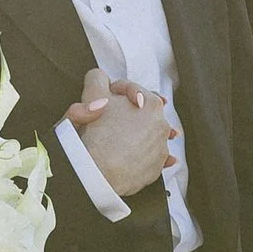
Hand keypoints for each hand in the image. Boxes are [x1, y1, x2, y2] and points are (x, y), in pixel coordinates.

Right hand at [66, 66, 173, 198]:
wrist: (97, 174)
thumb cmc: (95, 136)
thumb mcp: (90, 96)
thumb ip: (97, 79)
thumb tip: (100, 77)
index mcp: (151, 103)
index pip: (131, 89)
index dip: (114, 90)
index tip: (104, 97)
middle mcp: (162, 125)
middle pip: (143, 111)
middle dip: (128, 112)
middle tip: (111, 118)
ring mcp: (161, 148)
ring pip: (149, 133)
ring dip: (138, 132)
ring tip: (120, 137)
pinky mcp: (156, 168)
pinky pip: (152, 156)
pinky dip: (145, 153)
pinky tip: (135, 153)